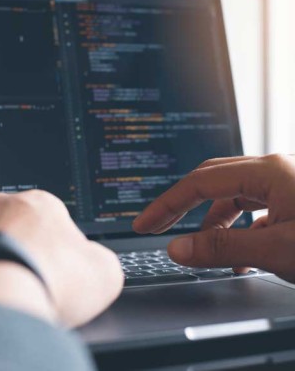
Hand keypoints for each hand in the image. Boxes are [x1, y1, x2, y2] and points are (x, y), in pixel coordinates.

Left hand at [0, 191, 123, 326]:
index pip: (53, 221)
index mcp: (42, 203)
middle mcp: (2, 204)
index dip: (58, 250)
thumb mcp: (104, 272)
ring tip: (1, 288)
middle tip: (28, 281)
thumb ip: (103, 259)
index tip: (57, 272)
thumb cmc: (48, 281)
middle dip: (23, 250)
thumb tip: (94, 262)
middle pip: (17, 227)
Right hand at [133, 154, 294, 282]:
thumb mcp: (279, 249)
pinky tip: (248, 253)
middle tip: (159, 227)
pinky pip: (256, 208)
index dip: (166, 205)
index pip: (199, 182)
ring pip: (236, 197)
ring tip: (210, 251)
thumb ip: (224, 248)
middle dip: (182, 207)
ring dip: (216, 223)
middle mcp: (275, 171)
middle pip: (212, 183)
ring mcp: (286, 183)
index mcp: (269, 172)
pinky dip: (242, 230)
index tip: (144, 225)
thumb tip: (176, 249)